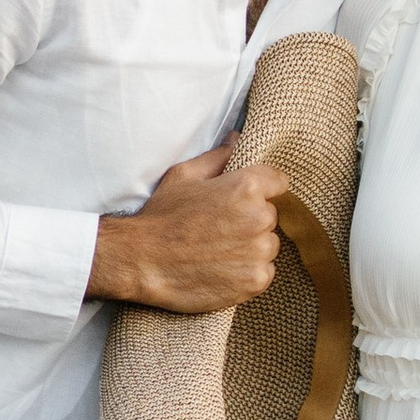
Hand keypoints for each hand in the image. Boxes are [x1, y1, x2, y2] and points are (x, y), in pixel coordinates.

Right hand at [88, 143, 285, 310]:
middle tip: (219, 227)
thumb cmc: (161, 216)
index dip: (261, 189)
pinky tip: (221, 269)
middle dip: (250, 219)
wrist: (141, 262)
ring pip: (268, 245)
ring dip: (251, 247)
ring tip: (217, 250)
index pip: (278, 182)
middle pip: (270, 215)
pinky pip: (264, 271)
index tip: (244, 199)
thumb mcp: (184, 176)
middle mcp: (259, 218)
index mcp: (247, 187)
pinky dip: (248, 272)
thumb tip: (237, 138)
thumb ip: (218, 157)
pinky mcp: (255, 280)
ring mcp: (259, 252)